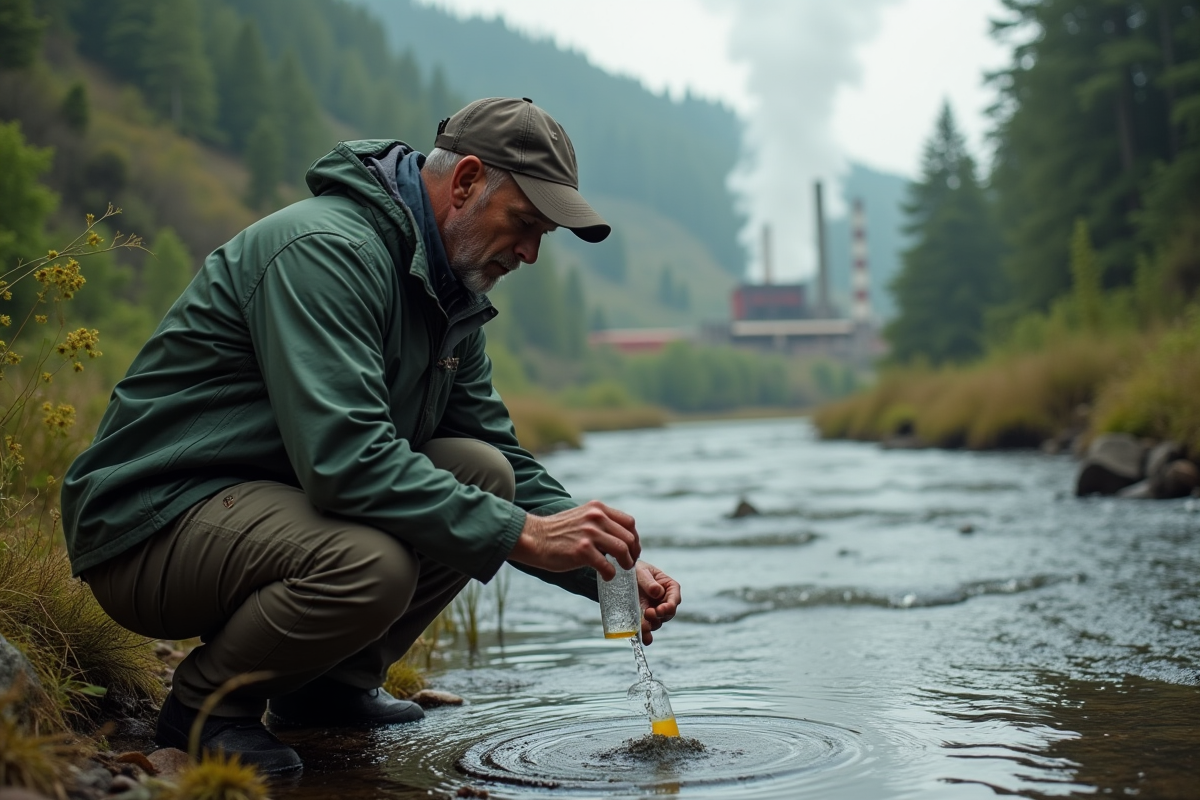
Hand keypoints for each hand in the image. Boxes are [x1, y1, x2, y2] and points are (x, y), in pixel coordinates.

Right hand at [509, 500, 639, 578]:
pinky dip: (611, 574)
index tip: (632, 549)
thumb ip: (598, 521)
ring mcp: (589, 534)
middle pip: (629, 537)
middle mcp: (596, 517)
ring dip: (626, 563)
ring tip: (622, 569)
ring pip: (622, 550)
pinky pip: (607, 566)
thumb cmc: (555, 531)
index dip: (634, 538)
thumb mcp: (580, 516)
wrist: (532, 537)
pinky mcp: (582, 551)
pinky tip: (606, 576)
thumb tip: (617, 535)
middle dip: (633, 552)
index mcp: (597, 508)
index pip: (629, 522)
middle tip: (629, 563)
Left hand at [636, 561, 679, 644]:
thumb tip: (658, 592)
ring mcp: (654, 611)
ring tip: (642, 626)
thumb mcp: (642, 571)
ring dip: (651, 625)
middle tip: (649, 613)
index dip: (669, 606)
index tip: (661, 609)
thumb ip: (649, 581)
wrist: (621, 574)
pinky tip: (644, 639)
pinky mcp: (644, 618)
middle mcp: (664, 601)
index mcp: (669, 587)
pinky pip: (647, 628)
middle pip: (667, 614)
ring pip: (657, 622)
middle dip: (659, 616)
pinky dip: (646, 635)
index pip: (674, 599)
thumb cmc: (636, 569)